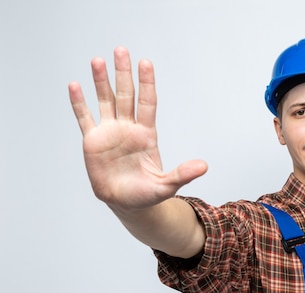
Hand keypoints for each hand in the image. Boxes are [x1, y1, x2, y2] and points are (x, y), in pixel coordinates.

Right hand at [69, 47, 207, 212]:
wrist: (126, 203)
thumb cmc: (147, 194)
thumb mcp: (167, 185)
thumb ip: (183, 174)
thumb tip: (204, 166)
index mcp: (146, 135)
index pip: (147, 103)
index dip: (146, 83)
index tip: (145, 63)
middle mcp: (128, 129)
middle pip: (125, 95)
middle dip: (123, 73)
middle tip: (121, 50)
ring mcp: (110, 133)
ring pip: (105, 101)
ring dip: (101, 81)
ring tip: (98, 60)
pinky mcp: (93, 141)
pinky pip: (85, 118)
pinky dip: (79, 103)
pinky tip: (74, 85)